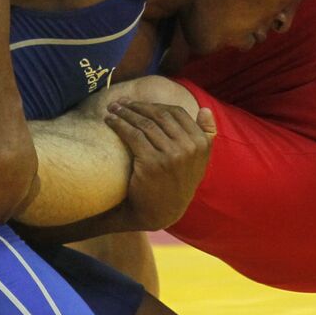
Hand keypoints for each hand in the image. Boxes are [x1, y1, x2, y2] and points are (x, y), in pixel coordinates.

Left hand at [104, 99, 216, 231]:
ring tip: (113, 109)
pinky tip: (109, 121)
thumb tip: (205, 109)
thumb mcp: (198, 161)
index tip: (139, 104)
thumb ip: (206, 135)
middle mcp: (189, 148)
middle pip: (159, 115)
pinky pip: (133, 135)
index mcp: (201, 143)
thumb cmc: (177, 182)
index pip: (177, 113)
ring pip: (144, 124)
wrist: (161, 211)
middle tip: (120, 103)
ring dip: (125, 113)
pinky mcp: (152, 163)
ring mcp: (171, 155)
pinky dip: (119, 125)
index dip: (155, 105)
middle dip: (137, 106)